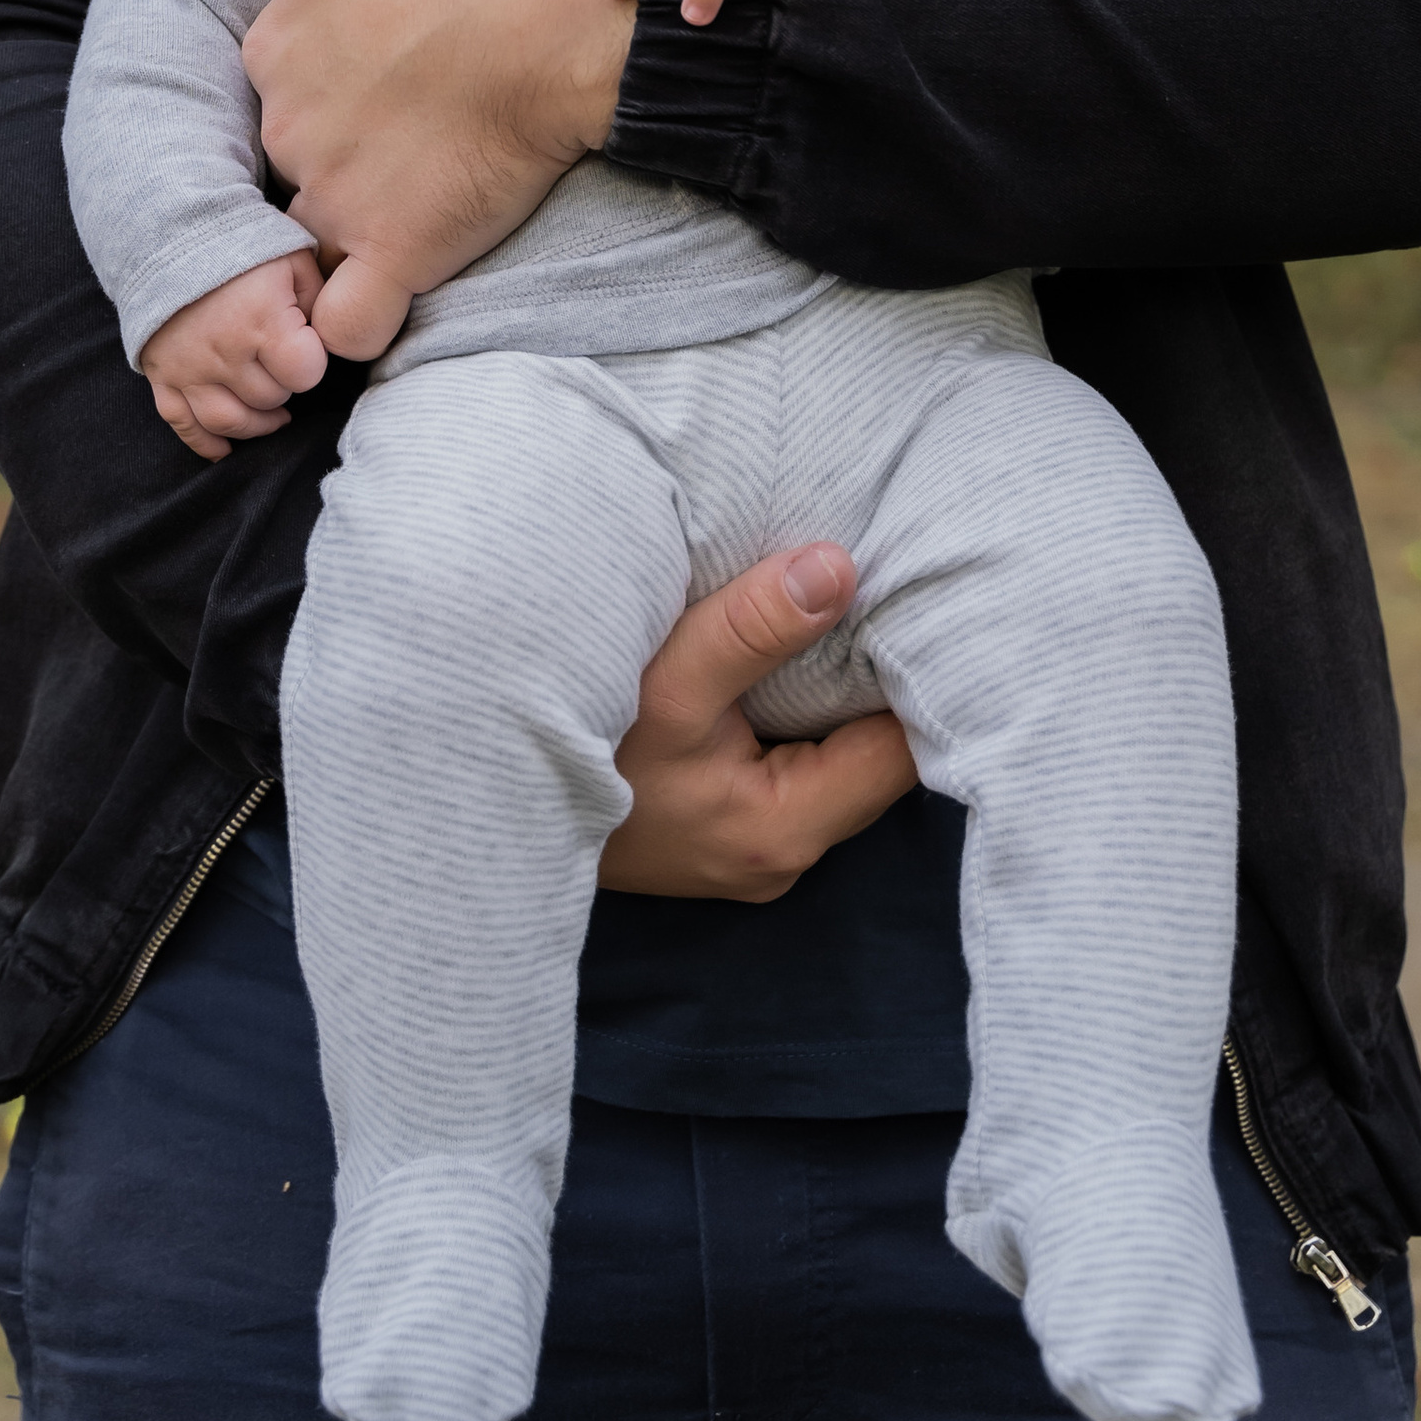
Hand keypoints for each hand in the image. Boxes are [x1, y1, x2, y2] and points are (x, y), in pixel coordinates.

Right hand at [141, 250, 326, 461]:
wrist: (170, 234)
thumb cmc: (241, 244)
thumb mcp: (293, 258)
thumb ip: (318, 299)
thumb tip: (331, 337)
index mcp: (261, 321)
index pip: (304, 373)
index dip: (310, 363)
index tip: (304, 346)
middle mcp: (225, 352)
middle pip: (269, 398)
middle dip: (284, 385)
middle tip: (282, 364)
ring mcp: (190, 369)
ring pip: (230, 422)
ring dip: (256, 423)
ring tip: (271, 411)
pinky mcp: (164, 376)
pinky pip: (183, 424)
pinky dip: (205, 443)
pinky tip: (226, 448)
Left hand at [201, 0, 633, 310]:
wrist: (572, 5)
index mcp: (278, 40)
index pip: (283, 80)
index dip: (335, 81)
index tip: (396, 69)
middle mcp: (290, 123)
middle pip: (300, 158)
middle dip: (346, 157)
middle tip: (422, 134)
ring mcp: (338, 194)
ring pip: (317, 239)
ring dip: (352, 237)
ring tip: (422, 205)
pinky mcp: (397, 252)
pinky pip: (346, 325)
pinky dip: (350, 325)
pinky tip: (389, 292)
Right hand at [599, 542, 919, 901]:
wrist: (505, 804)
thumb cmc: (583, 751)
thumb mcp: (666, 680)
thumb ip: (753, 626)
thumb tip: (839, 567)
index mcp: (784, 828)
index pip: (900, 751)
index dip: (915, 677)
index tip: (915, 608)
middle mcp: (785, 852)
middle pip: (876, 758)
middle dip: (881, 683)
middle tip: (889, 599)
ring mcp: (759, 847)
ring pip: (838, 761)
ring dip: (839, 698)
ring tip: (848, 620)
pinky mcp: (736, 829)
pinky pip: (801, 767)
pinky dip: (804, 716)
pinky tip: (796, 662)